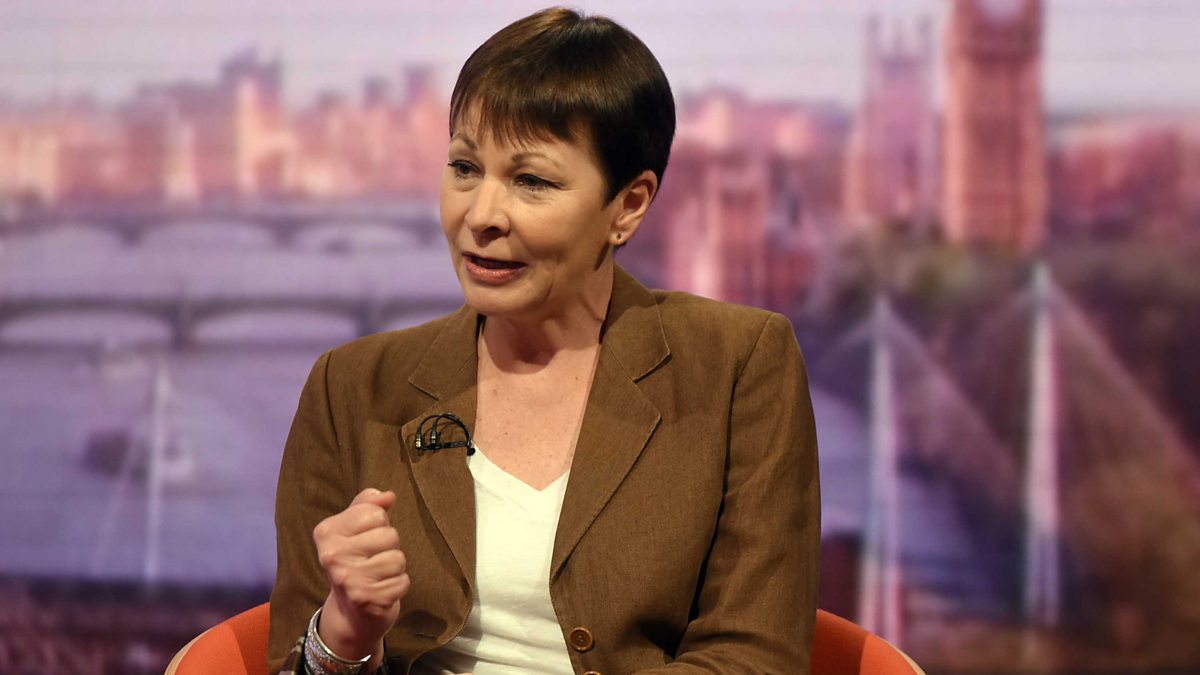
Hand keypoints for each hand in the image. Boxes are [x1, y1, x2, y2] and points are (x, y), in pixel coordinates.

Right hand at [312, 487, 410, 659]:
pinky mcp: (367, 600)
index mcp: (326, 532)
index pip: (375, 512)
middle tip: (372, 559)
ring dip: (395, 567)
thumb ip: (368, 505)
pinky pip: (403, 581)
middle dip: (389, 546)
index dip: (379, 524)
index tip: (364, 539)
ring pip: (398, 559)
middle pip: (390, 535)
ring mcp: (348, 580)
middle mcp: (332, 556)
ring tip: (377, 575)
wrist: (350, 611)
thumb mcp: (354, 527)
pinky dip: (398, 585)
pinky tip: (382, 589)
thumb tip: (388, 496)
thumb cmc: (356, 559)